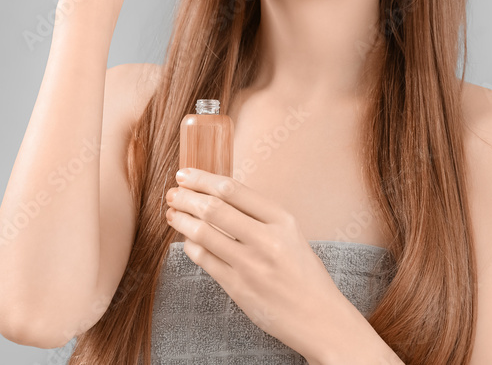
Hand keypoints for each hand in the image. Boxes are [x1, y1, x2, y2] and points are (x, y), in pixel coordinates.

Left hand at [165, 168, 347, 357]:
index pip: (233, 190)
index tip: (186, 175)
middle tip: (173, 192)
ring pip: (203, 233)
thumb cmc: (304, 274)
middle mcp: (266, 239)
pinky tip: (187, 240)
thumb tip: (218, 195)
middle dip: (186, 197)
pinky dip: (190, 246)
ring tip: (173, 212)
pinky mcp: (237, 288)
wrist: (319, 317)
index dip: (203, 179)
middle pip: (213, 208)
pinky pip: (204, 260)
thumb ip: (260, 216)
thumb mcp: (291, 235)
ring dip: (181, 219)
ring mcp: (250, 265)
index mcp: (282, 220)